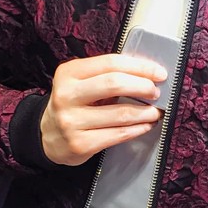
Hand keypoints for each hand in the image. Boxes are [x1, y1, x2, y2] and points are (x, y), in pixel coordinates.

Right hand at [40, 54, 167, 165]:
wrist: (49, 136)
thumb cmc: (73, 105)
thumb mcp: (81, 83)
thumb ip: (106, 76)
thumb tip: (146, 75)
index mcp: (68, 73)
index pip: (110, 63)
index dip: (140, 67)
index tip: (158, 73)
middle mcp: (67, 95)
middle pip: (114, 84)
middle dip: (143, 87)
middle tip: (156, 92)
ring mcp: (71, 121)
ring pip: (120, 113)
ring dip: (145, 112)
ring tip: (155, 111)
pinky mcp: (80, 143)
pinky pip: (117, 135)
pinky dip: (137, 129)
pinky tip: (145, 126)